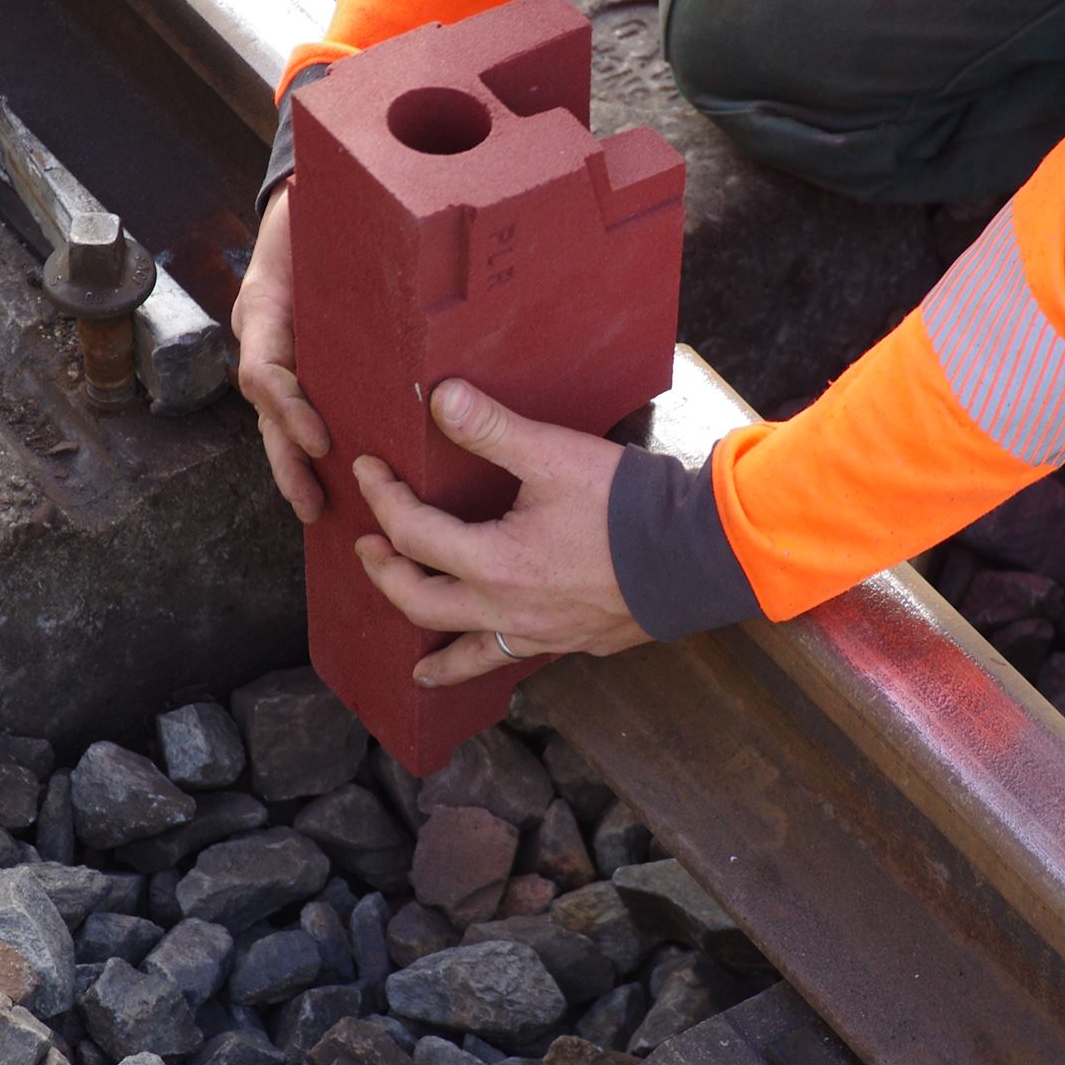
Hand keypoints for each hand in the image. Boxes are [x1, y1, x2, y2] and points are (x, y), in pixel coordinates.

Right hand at [233, 181, 331, 522]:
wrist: (304, 192)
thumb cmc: (316, 203)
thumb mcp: (319, 216)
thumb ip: (347, 243)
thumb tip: (397, 256)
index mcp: (265, 305)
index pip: (263, 372)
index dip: (289, 410)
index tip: (321, 442)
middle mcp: (264, 334)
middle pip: (265, 411)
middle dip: (285, 462)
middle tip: (311, 504)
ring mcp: (276, 348)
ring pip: (276, 417)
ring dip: (294, 464)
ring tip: (318, 508)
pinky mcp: (297, 357)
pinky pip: (297, 405)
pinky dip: (309, 443)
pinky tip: (332, 477)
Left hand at [354, 380, 647, 685]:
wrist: (696, 554)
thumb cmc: (626, 505)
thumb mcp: (553, 455)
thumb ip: (491, 429)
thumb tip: (440, 398)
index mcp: (493, 563)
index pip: (412, 534)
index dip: (382, 499)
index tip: (368, 471)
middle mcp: (507, 610)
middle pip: (421, 604)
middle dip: (386, 574)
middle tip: (370, 549)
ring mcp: (541, 633)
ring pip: (468, 655)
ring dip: (434, 657)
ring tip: (414, 667)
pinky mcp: (573, 641)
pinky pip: (515, 659)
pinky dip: (491, 662)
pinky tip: (498, 654)